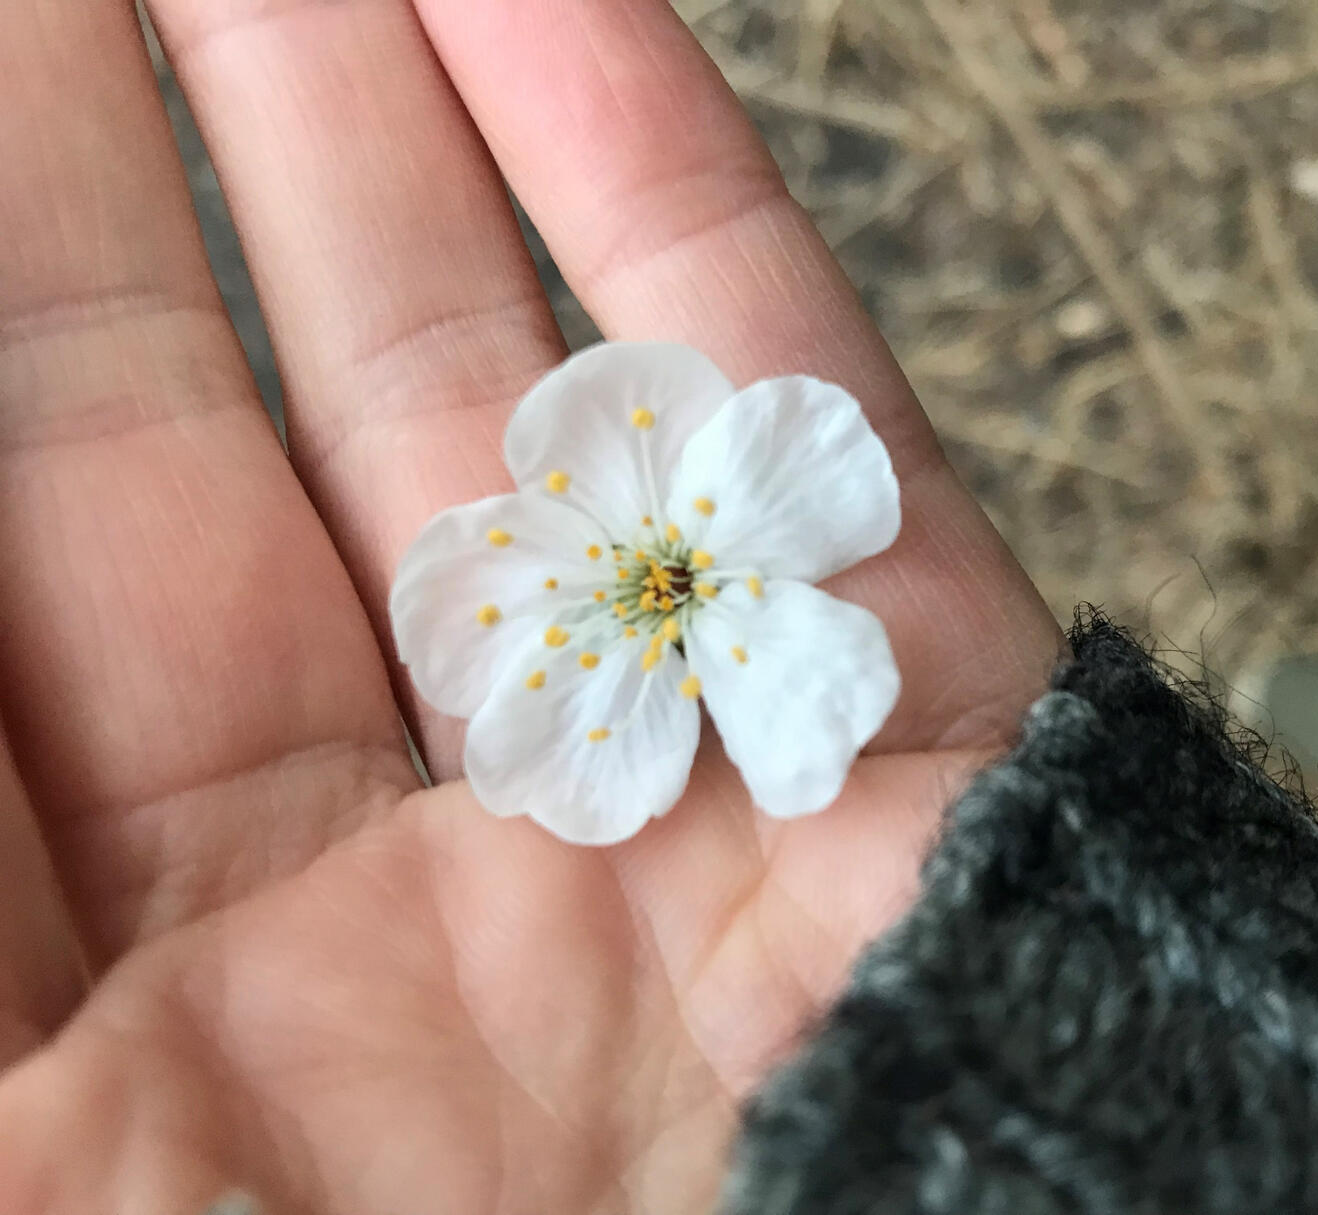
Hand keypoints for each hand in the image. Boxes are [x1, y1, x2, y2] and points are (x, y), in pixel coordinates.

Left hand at [0, 0, 1058, 1208]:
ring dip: (385, 138)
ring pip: (500, 415)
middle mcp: (384, 909)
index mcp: (130, 1030)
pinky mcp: (897, 761)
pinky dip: (667, 197)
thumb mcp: (19, 1190)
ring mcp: (654, 821)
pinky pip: (781, 433)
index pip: (2, 628)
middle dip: (124, 200)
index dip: (2, 341)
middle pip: (216, 478)